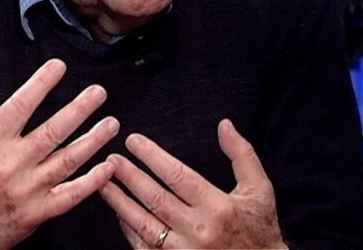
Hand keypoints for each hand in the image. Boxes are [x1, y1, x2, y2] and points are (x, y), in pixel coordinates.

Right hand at [0, 59, 119, 247]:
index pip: (20, 106)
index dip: (41, 84)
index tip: (59, 67)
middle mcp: (9, 164)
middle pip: (52, 131)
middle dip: (80, 109)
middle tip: (99, 92)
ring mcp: (25, 191)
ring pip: (67, 161)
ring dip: (93, 140)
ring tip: (111, 123)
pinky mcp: (34, 214)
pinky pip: (69, 196)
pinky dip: (91, 182)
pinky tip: (107, 167)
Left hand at [99, 119, 286, 248]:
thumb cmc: (259, 229)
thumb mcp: (259, 190)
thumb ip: (241, 155)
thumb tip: (224, 125)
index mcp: (218, 207)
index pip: (178, 176)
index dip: (153, 157)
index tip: (133, 141)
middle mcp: (199, 231)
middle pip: (156, 199)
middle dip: (129, 177)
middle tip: (110, 159)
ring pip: (144, 225)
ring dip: (120, 202)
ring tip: (103, 182)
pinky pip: (144, 248)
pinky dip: (129, 230)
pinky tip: (118, 214)